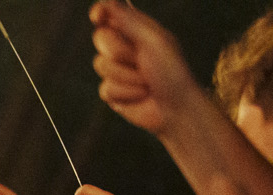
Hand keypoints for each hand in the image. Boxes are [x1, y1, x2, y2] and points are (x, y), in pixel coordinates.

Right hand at [91, 0, 205, 136]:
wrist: (174, 108)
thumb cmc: (171, 71)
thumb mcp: (153, 40)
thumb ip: (129, 21)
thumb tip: (108, 2)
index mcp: (137, 29)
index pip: (110, 13)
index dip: (100, 12)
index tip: (98, 16)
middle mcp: (125, 46)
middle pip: (100, 38)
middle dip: (119, 50)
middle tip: (140, 60)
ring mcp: (117, 69)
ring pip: (101, 65)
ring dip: (126, 76)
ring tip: (146, 82)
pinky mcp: (113, 91)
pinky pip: (104, 88)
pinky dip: (125, 93)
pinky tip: (140, 96)